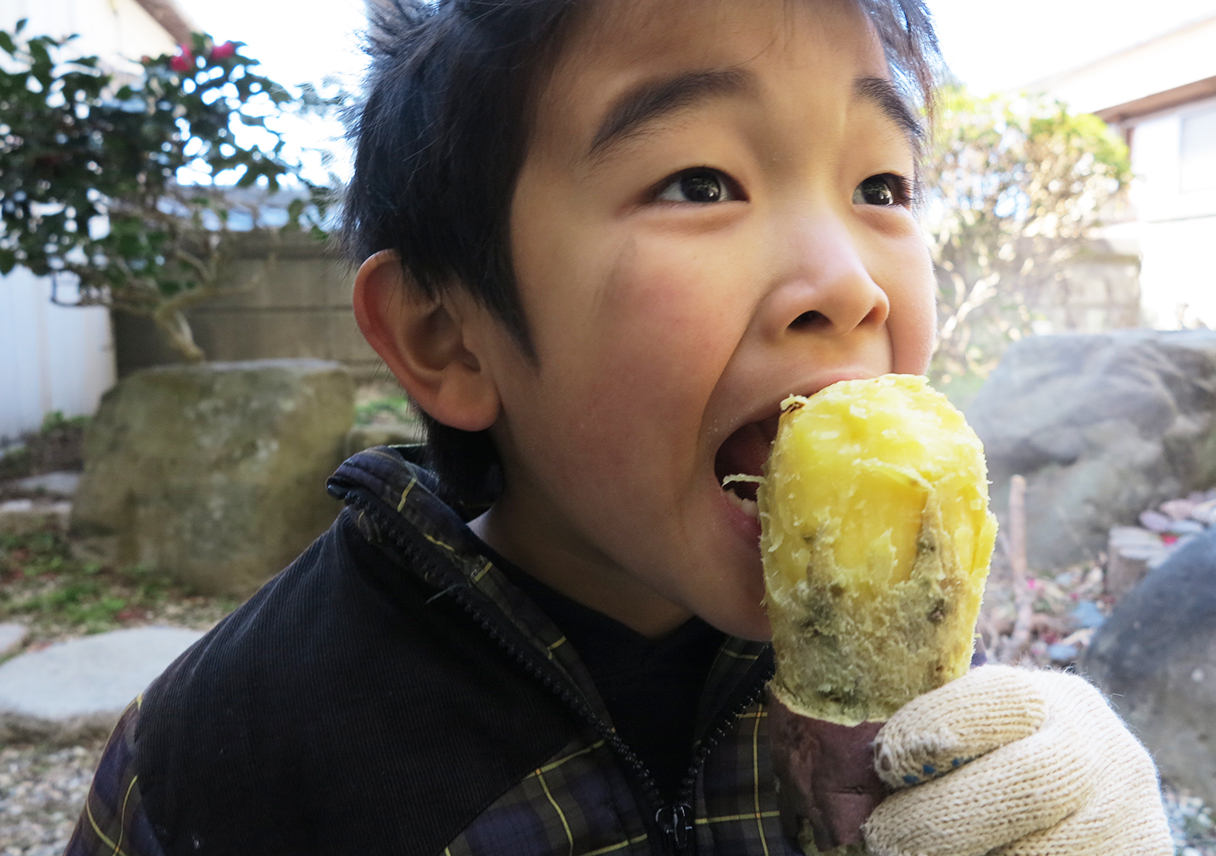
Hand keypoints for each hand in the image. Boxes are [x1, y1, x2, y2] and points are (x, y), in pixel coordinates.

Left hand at [862, 665, 1172, 855]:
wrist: (1087, 815)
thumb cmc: (999, 769)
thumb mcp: (982, 740)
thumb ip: (934, 741)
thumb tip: (843, 757)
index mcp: (1055, 703)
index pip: (1002, 699)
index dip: (934, 728)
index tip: (885, 764)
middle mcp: (1104, 755)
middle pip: (1026, 784)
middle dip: (940, 817)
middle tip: (884, 837)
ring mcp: (1127, 820)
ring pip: (1039, 853)